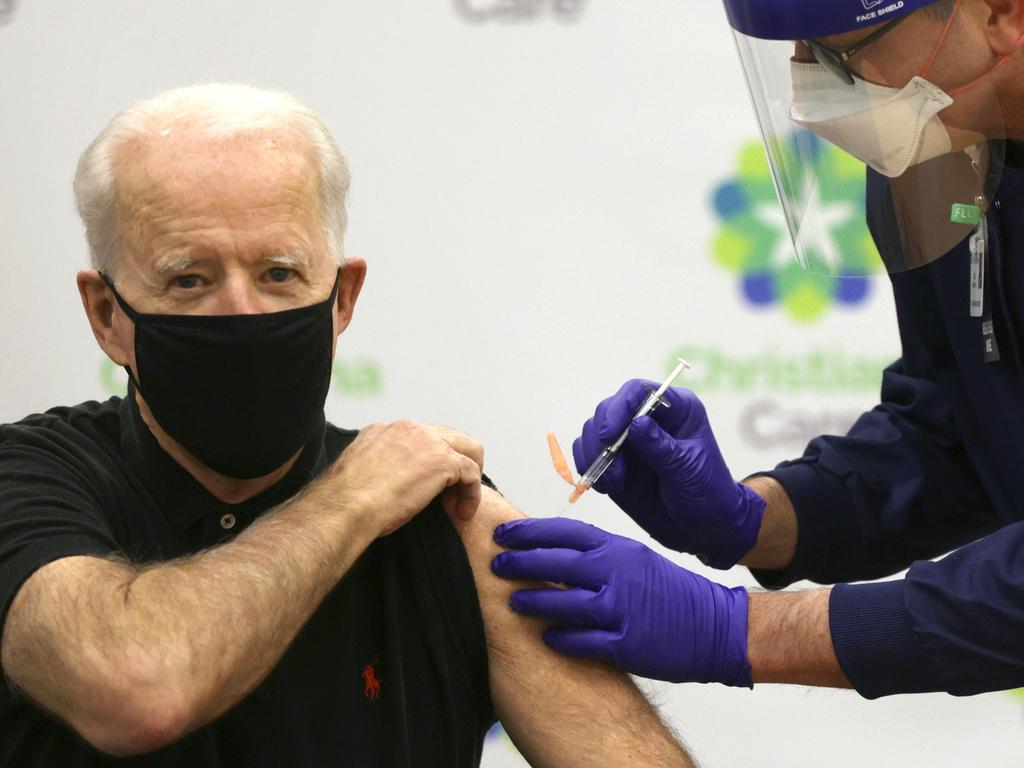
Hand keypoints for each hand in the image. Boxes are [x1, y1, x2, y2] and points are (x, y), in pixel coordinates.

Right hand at [324, 421, 483, 536]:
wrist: (345, 507)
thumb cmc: (345, 503)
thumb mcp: (360, 476)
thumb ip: (377, 470)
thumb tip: (387, 485)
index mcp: (383, 430)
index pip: (419, 438)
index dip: (428, 463)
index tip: (425, 488)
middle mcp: (407, 429)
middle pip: (448, 437)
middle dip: (454, 464)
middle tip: (450, 494)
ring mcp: (428, 441)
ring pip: (468, 449)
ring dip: (467, 478)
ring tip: (460, 505)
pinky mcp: (443, 460)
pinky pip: (471, 472)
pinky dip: (472, 494)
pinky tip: (462, 513)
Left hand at [491, 518, 750, 685]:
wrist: (716, 625)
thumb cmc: (669, 592)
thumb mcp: (634, 559)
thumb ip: (596, 555)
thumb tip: (549, 552)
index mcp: (617, 549)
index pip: (564, 532)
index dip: (529, 532)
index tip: (502, 534)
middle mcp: (616, 573)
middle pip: (557, 562)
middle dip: (520, 563)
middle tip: (495, 564)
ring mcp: (621, 609)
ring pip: (564, 601)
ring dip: (533, 602)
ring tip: (513, 602)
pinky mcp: (627, 645)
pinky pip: (583, 641)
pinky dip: (561, 639)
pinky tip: (545, 638)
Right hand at [574, 380, 764, 568]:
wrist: (703, 528)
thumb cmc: (708, 493)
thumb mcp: (688, 471)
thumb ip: (661, 448)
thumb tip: (636, 423)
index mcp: (676, 409)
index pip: (638, 392)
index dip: (619, 407)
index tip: (608, 435)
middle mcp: (648, 419)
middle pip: (608, 409)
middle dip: (601, 438)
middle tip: (610, 468)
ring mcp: (628, 440)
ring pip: (592, 431)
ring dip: (595, 457)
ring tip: (613, 484)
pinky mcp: (614, 462)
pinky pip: (587, 454)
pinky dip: (588, 468)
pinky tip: (605, 486)